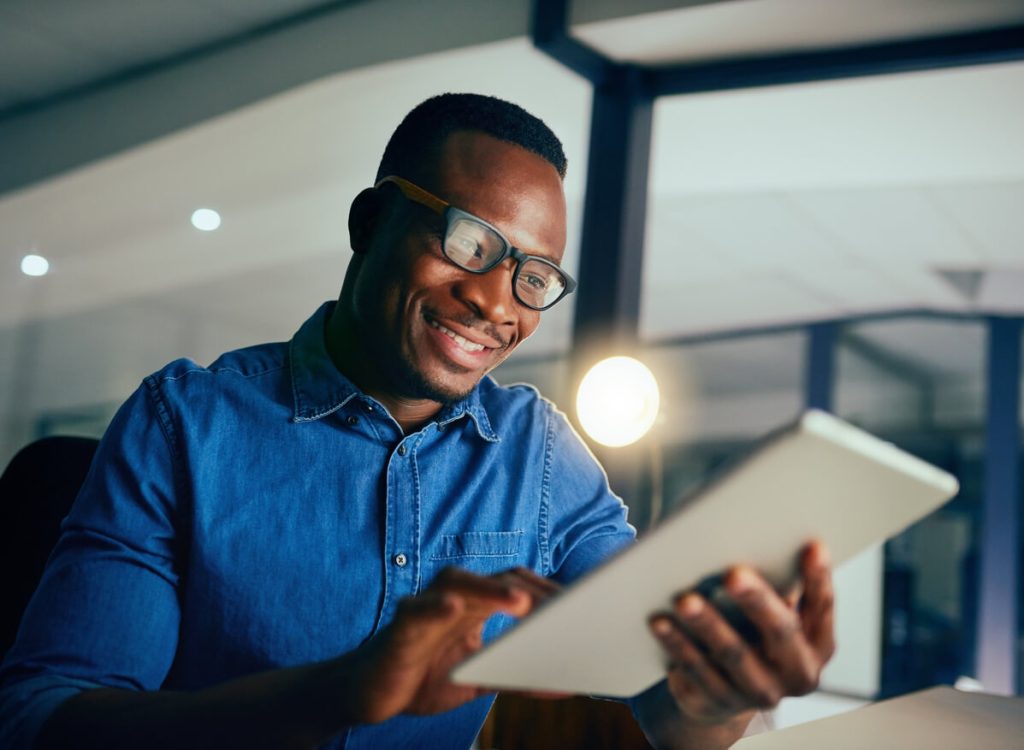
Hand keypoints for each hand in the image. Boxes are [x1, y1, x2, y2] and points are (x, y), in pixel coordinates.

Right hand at [344, 566, 555, 723]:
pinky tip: (454, 609)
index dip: (549, 592)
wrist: (368, 693)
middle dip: (532, 590)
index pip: (519, 586)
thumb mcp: (479, 680)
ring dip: (490, 589)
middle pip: (497, 579)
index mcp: (477, 605)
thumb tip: (567, 686)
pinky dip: (435, 607)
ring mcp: (426, 607)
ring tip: (519, 600)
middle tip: (564, 605)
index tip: (584, 605)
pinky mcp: (399, 627)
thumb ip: (517, 677)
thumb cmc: (424, 678)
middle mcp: (454, 597)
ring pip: (459, 583)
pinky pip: (417, 610)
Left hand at [648, 541, 834, 726]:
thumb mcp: (774, 613)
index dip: (819, 577)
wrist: (725, 693)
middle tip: (734, 574)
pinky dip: (676, 644)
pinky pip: (695, 671)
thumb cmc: (753, 634)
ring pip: (732, 655)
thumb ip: (777, 583)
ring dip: (707, 625)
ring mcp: (757, 693)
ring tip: (685, 600)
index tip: (811, 545)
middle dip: (757, 601)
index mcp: (818, 645)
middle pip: (780, 633)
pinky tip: (660, 622)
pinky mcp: (718, 702)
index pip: (822, 606)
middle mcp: (796, 674)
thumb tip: (757, 535)